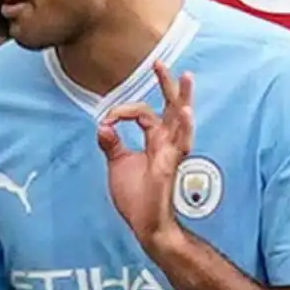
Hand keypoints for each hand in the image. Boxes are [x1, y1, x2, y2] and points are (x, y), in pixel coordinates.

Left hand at [97, 62, 193, 247]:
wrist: (145, 225)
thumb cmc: (136, 198)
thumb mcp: (118, 164)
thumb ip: (111, 144)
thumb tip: (102, 125)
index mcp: (154, 140)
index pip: (143, 113)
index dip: (123, 110)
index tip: (108, 120)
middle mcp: (166, 143)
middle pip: (169, 107)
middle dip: (166, 84)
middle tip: (160, 63)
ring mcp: (170, 153)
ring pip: (180, 120)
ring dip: (182, 98)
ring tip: (186, 77)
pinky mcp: (169, 166)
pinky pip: (180, 143)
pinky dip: (183, 127)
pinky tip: (185, 112)